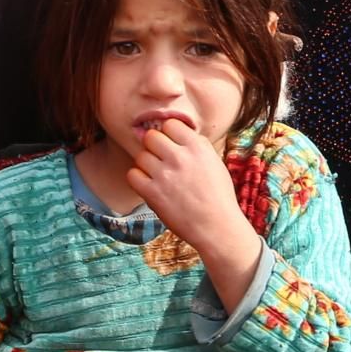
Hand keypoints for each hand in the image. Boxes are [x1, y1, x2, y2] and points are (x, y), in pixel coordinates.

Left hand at [126, 118, 263, 302]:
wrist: (216, 227)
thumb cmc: (218, 196)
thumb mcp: (215, 163)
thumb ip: (197, 145)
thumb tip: (178, 132)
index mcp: (197, 147)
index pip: (170, 124)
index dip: (169, 134)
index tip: (172, 145)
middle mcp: (179, 157)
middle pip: (151, 137)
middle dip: (154, 147)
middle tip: (162, 161)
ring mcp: (164, 175)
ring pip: (140, 156)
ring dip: (146, 165)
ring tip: (158, 177)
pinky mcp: (152, 193)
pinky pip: (132, 175)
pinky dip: (138, 180)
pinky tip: (150, 186)